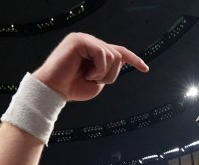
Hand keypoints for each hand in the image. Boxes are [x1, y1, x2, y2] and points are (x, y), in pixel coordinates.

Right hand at [33, 33, 148, 101]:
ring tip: (88, 76)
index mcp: (93, 51)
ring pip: (112, 55)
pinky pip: (102, 53)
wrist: (54, 91)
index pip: (118, 51)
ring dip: (103, 73)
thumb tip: (120, 62)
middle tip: (94, 80)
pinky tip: (86, 73)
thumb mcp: (97, 81)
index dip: (133, 59)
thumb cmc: (71, 87)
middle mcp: (89, 42)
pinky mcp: (79, 40)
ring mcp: (84, 39)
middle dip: (111, 74)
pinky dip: (98, 68)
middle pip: (117, 55)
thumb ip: (108, 71)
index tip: (145, 68)